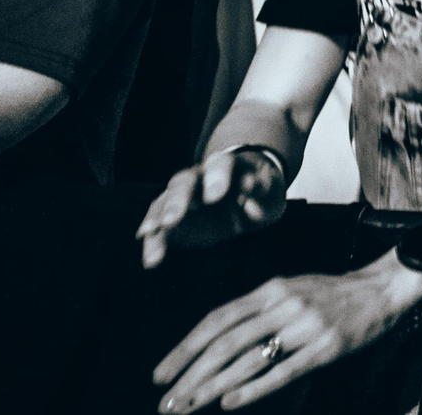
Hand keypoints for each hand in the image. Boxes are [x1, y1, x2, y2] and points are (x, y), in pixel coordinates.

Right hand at [137, 146, 289, 268]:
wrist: (247, 199)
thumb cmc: (260, 191)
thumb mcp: (270, 189)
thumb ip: (263, 189)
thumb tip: (253, 189)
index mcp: (227, 165)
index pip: (221, 164)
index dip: (218, 178)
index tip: (216, 197)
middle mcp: (199, 177)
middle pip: (184, 182)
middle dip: (178, 199)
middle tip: (174, 218)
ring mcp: (183, 197)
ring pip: (164, 202)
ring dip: (157, 219)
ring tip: (151, 234)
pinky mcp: (173, 219)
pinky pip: (159, 228)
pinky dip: (154, 241)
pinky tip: (151, 258)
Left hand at [152, 262, 420, 412]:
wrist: (382, 289)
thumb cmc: (330, 294)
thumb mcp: (289, 289)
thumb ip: (255, 311)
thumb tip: (212, 342)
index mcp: (270, 289)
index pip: (216, 320)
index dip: (184, 349)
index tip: (160, 375)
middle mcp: (284, 305)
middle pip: (225, 343)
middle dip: (190, 375)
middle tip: (168, 403)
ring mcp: (305, 326)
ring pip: (248, 359)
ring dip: (212, 386)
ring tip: (188, 407)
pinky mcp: (325, 348)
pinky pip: (283, 370)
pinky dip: (253, 388)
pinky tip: (230, 403)